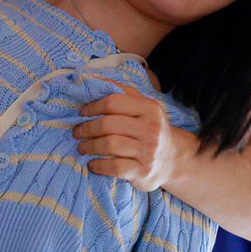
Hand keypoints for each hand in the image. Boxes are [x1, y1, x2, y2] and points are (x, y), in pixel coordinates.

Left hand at [73, 77, 193, 191]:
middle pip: (108, 124)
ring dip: (89, 146)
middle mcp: (151, 128)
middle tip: (77, 132)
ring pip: (110, 145)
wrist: (173, 159)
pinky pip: (114, 167)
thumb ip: (122, 92)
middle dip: (87, 128)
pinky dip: (99, 165)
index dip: (93, 106)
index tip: (82, 113)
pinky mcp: (143, 171)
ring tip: (82, 147)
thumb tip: (92, 80)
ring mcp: (148, 151)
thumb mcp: (143, 107)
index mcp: (150, 108)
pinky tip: (92, 164)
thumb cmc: (150, 129)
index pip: (113, 102)